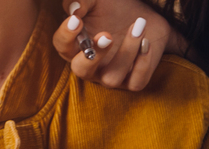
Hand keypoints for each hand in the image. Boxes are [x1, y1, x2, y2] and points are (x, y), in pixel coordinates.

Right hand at [53, 0, 180, 91]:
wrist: (142, 18)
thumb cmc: (112, 9)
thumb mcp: (96, 0)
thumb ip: (81, 1)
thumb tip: (74, 9)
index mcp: (76, 46)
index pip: (62, 46)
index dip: (66, 35)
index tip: (76, 20)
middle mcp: (90, 66)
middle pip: (81, 70)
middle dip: (94, 54)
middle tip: (107, 35)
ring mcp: (111, 75)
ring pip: (112, 78)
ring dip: (126, 53)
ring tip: (137, 26)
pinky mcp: (134, 80)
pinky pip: (137, 81)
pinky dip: (143, 63)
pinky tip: (146, 41)